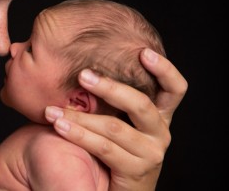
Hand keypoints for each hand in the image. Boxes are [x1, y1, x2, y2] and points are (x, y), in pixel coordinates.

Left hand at [45, 48, 187, 190]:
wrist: (122, 190)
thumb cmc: (116, 148)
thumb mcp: (121, 121)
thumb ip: (113, 100)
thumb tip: (85, 69)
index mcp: (160, 116)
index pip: (174, 90)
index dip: (165, 70)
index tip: (144, 52)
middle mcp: (161, 132)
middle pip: (141, 104)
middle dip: (110, 88)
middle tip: (83, 75)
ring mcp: (151, 153)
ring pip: (114, 127)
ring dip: (81, 116)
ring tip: (54, 109)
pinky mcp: (136, 170)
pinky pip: (103, 147)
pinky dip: (78, 134)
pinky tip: (59, 125)